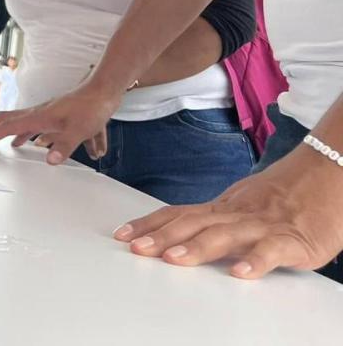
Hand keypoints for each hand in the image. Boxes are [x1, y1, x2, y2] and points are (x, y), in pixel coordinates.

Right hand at [0, 82, 119, 163]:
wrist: (102, 91)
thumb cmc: (91, 107)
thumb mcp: (79, 130)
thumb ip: (64, 146)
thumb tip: (50, 160)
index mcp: (40, 117)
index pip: (9, 126)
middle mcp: (38, 113)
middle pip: (7, 120)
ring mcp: (45, 113)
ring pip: (18, 121)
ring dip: (4, 130)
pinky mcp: (53, 115)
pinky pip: (33, 124)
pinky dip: (25, 133)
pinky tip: (32, 143)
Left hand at [113, 148, 342, 278]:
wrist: (331, 171)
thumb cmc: (286, 195)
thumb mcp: (244, 205)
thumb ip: (216, 221)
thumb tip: (178, 234)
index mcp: (224, 206)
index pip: (179, 213)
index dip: (150, 224)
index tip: (122, 235)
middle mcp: (237, 213)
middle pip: (193, 223)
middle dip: (162, 236)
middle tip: (136, 249)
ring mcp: (264, 225)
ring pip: (225, 235)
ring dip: (197, 247)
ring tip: (173, 259)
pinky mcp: (294, 240)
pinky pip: (272, 251)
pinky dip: (255, 261)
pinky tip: (239, 273)